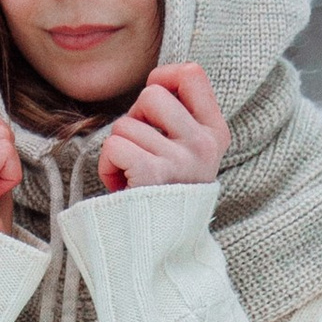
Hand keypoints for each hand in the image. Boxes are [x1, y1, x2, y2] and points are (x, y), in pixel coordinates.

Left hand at [99, 60, 226, 193]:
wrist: (164, 248)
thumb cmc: (167, 192)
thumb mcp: (190, 152)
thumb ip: (181, 116)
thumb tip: (158, 81)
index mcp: (215, 133)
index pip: (192, 74)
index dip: (163, 78)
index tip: (154, 106)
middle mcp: (203, 145)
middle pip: (152, 94)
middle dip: (135, 118)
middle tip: (142, 149)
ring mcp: (181, 161)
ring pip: (125, 124)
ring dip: (119, 148)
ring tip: (133, 174)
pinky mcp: (154, 176)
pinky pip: (114, 146)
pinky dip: (107, 166)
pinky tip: (121, 184)